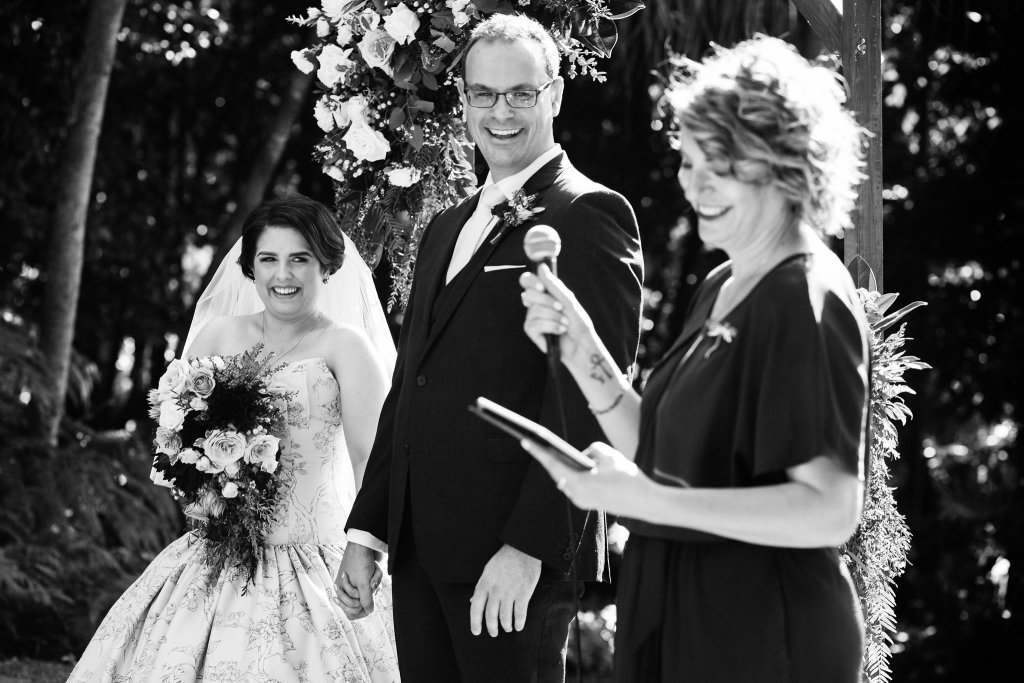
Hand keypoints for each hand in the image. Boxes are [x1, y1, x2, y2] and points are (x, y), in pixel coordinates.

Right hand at [337, 542, 380, 619]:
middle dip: (369, 591)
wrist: (364, 543)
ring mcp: (357, 583)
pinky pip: (373, 585)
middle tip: (369, 581)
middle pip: (363, 602)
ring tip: (373, 572)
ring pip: (370, 593)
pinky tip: (375, 571)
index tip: (367, 602)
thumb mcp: (363, 583)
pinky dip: (377, 578)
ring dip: (375, 582)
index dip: (361, 610)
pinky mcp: (365, 577)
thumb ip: (365, 599)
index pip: (351, 612)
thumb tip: (369, 611)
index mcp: (341, 592)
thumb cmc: (360, 562)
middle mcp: (347, 589)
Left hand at [469, 544, 541, 636]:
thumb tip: (472, 601)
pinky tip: (518, 626)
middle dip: (492, 628)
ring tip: (507, 628)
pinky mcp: (523, 594)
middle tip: (494, 633)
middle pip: (490, 616)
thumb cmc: (504, 560)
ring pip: (505, 618)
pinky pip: (519, 614)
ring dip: (506, 626)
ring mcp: (509, 593)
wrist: (523, 549)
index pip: (475, 609)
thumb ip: (480, 587)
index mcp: (484, 585)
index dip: (475, 623)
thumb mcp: (487, 571)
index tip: (476, 632)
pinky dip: (518, 623)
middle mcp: (495, 591)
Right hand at [519, 264, 597, 366]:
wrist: (582, 343)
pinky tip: (560, 331)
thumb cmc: (578, 322)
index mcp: (544, 293)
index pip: (527, 281)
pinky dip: (550, 326)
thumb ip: (554, 285)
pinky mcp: (532, 332)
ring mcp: (533, 318)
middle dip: (547, 301)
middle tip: (561, 308)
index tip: (542, 287)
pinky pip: (534, 324)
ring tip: (565, 323)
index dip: (531, 281)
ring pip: (534, 310)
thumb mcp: (568, 300)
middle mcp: (536, 304)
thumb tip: (541, 266)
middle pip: (528, 294)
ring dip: (553, 317)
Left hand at [521, 440, 647, 516]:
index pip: (553, 464)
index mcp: (579, 483)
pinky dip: (570, 475)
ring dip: (559, 467)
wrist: (646, 503)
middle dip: (547, 458)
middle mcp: (576, 495)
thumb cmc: (629, 477)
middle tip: (534, 444)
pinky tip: (565, 466)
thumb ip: (592, 450)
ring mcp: (581, 502)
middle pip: (557, 473)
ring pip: (565, 480)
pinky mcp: (587, 504)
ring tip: (547, 452)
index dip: (538, 451)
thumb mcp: (610, 456)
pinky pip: (573, 486)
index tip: (525, 441)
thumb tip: (582, 455)